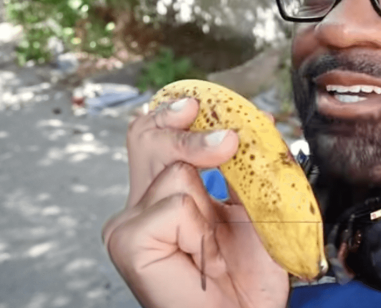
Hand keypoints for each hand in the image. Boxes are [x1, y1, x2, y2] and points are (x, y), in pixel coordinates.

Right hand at [101, 98, 289, 307]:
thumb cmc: (248, 276)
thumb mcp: (253, 208)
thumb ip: (245, 168)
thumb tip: (253, 122)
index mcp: (164, 193)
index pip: (153, 135)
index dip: (172, 113)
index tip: (198, 103)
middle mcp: (139, 204)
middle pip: (148, 137)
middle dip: (190, 131)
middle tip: (229, 142)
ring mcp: (127, 223)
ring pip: (177, 172)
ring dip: (213, 211)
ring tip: (216, 252)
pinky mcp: (127, 240)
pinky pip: (176, 205)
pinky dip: (202, 232)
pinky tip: (204, 263)